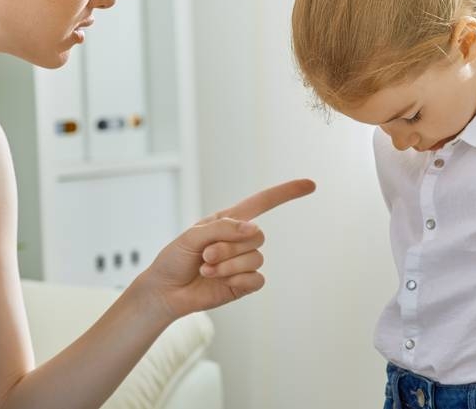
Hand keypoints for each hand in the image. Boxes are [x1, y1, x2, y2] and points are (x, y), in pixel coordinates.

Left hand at [139, 179, 314, 321]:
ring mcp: (243, 263)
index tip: (310, 185)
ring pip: (255, 258)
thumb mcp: (192, 236)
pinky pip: (257, 279)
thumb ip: (223, 228)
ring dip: (228, 265)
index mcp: (228, 221)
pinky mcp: (243, 284)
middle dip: (229, 246)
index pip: (262, 202)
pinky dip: (238, 279)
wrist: (165, 291)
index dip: (286, 193)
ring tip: (206, 268)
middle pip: (257, 236)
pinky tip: (220, 281)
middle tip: (206, 255)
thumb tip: (254, 229)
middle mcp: (239, 240)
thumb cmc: (174, 259)